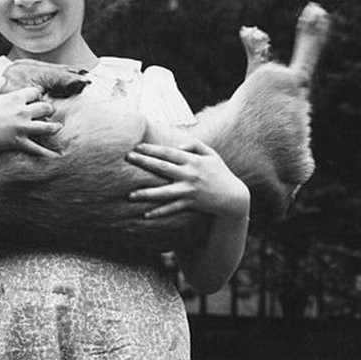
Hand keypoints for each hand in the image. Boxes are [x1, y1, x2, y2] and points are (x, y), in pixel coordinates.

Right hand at [0, 86, 61, 157]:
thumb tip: (2, 77)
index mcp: (15, 98)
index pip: (35, 92)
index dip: (36, 95)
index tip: (35, 98)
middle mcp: (22, 112)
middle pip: (45, 107)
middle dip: (49, 109)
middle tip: (49, 111)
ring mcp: (22, 127)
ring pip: (46, 127)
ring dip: (54, 127)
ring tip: (58, 127)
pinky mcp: (18, 141)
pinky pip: (36, 148)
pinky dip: (46, 153)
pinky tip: (55, 155)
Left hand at [125, 140, 249, 219]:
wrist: (233, 196)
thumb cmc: (220, 172)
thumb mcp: (211, 154)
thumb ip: (195, 144)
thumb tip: (177, 145)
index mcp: (192, 160)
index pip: (168, 152)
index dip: (152, 149)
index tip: (137, 146)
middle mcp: (189, 174)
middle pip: (162, 167)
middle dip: (144, 162)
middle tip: (127, 157)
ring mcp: (189, 190)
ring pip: (164, 192)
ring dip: (146, 194)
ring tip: (130, 195)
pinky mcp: (190, 204)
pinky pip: (172, 209)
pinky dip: (159, 213)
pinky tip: (145, 215)